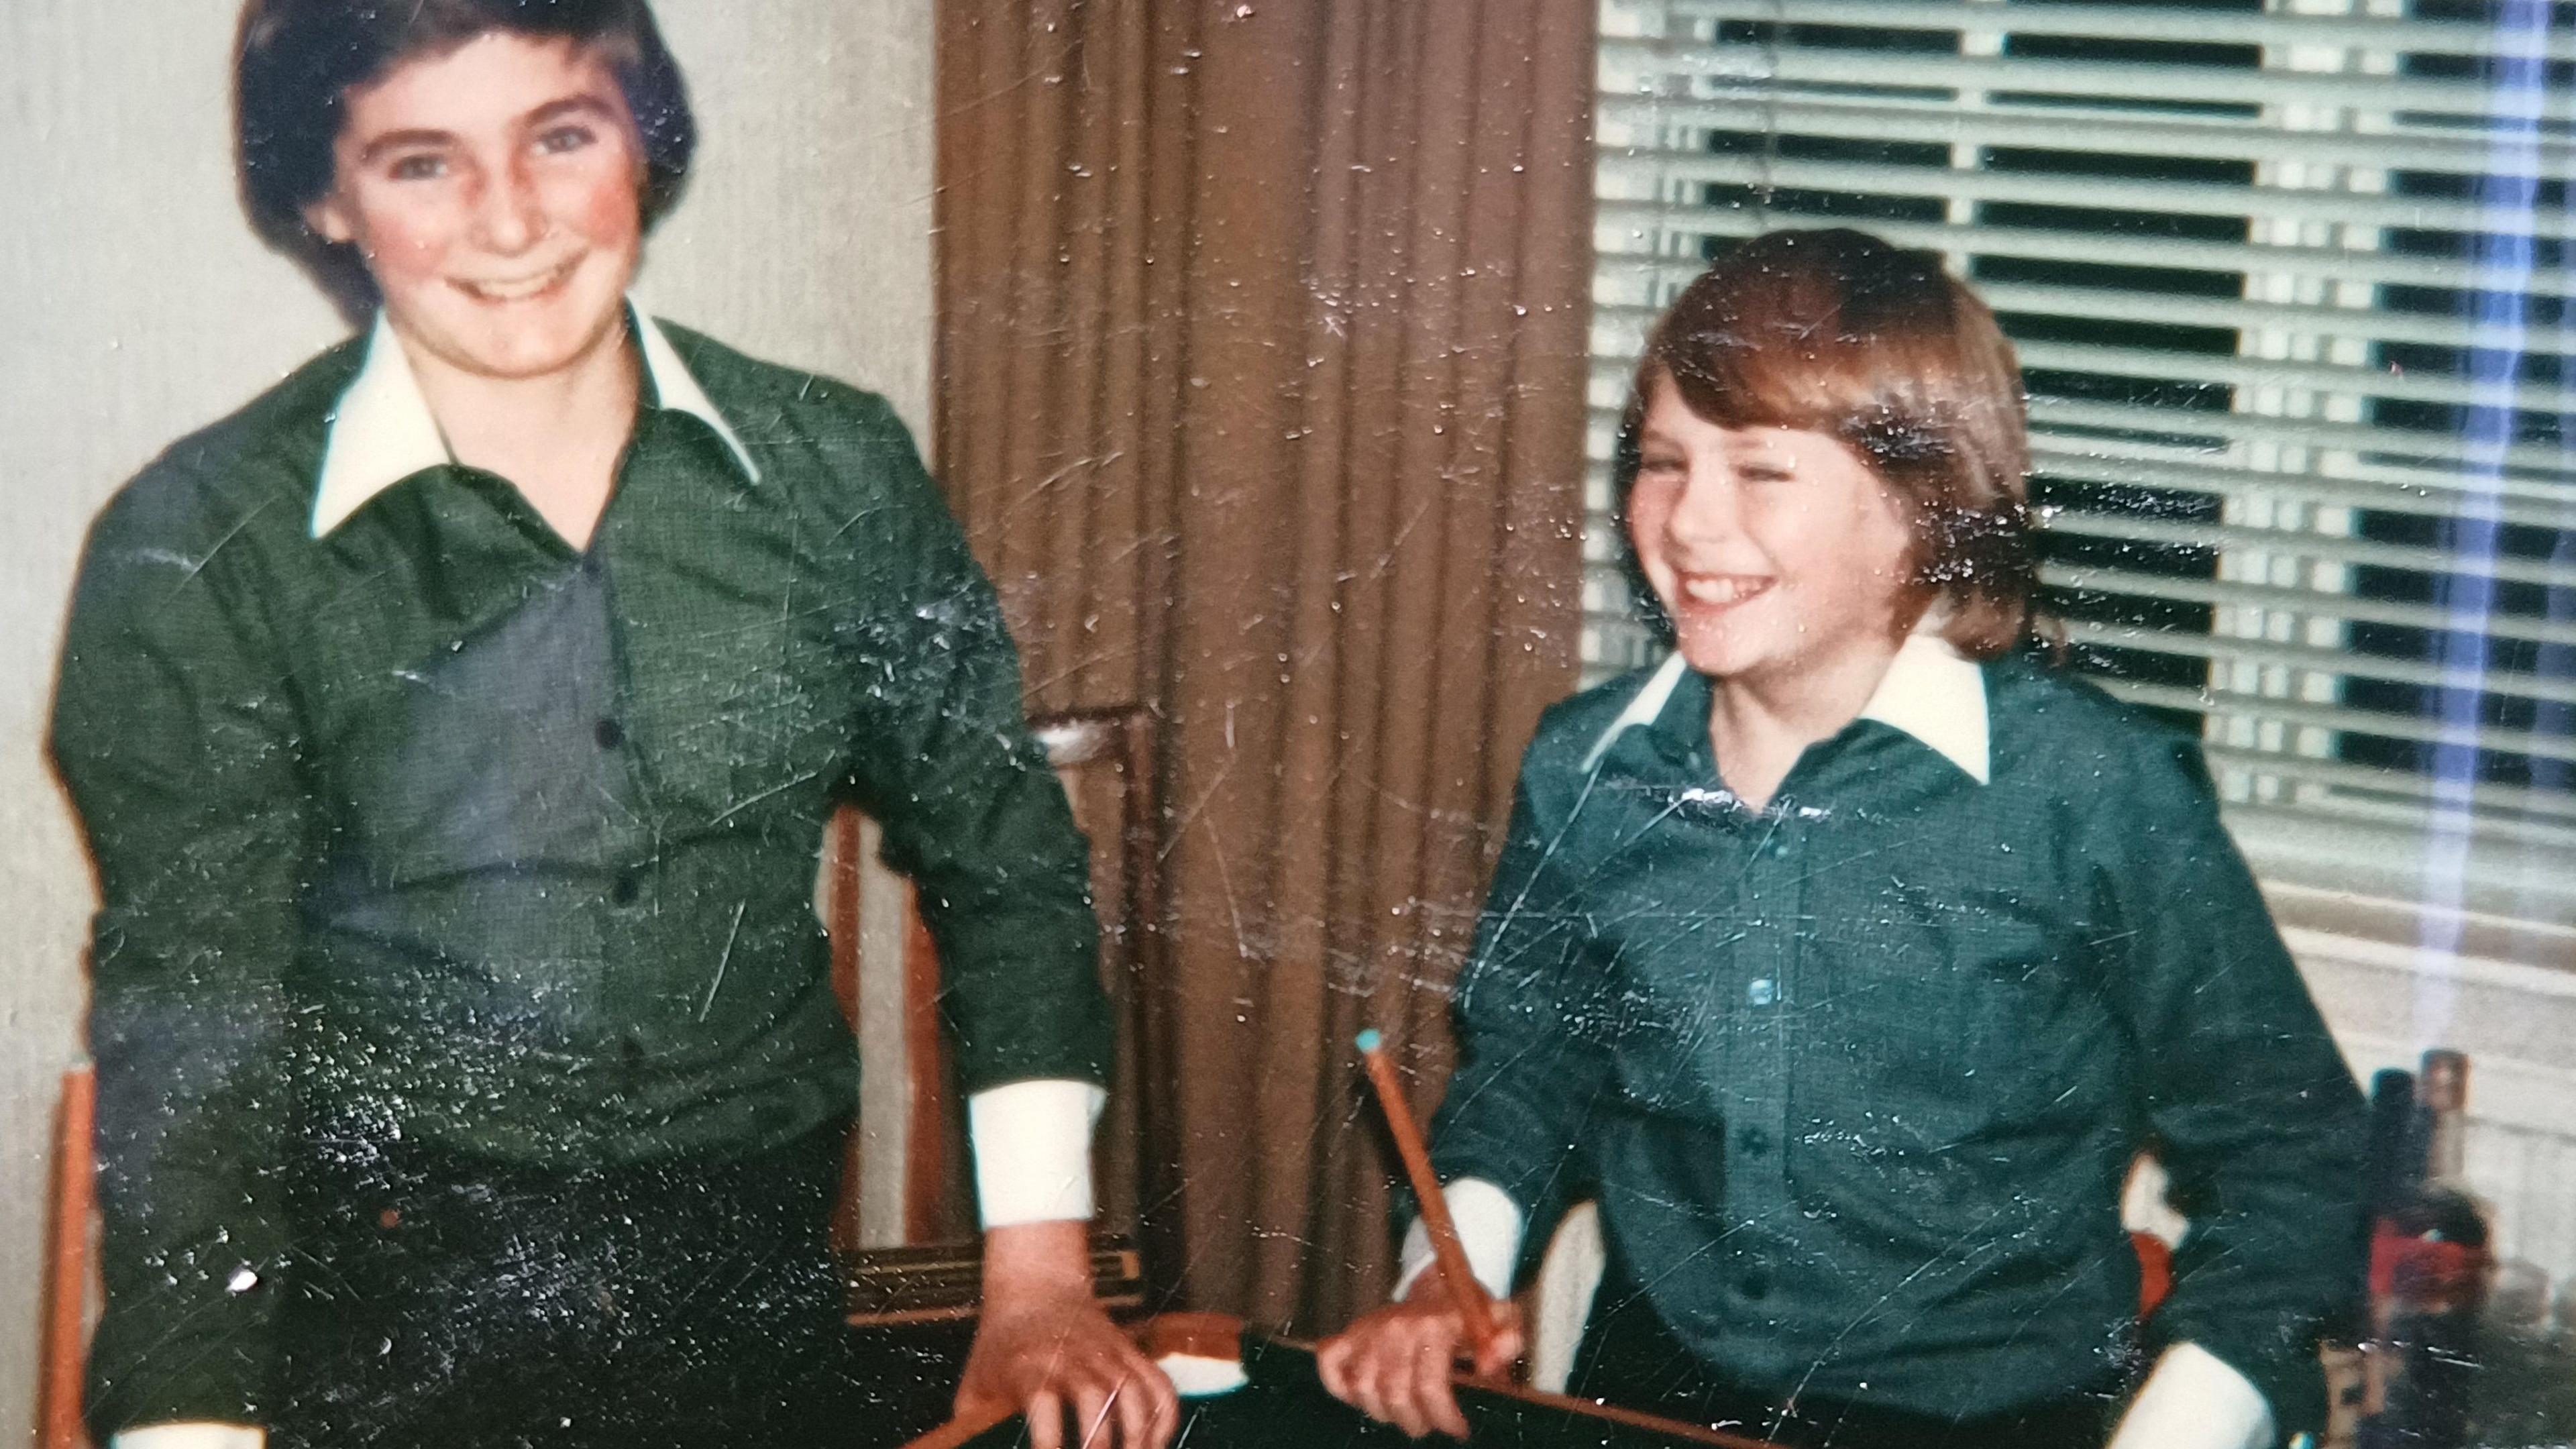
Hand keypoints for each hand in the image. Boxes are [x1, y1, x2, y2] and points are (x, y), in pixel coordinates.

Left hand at [955, 1221, 1178, 1448]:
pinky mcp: (1129, 1352)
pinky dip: (1164, 1416)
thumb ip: (975, 1427)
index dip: (1048, 1439)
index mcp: (1029, 1365)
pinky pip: (1158, 1384)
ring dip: (1138, 1433)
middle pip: (1095, 1396)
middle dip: (1100, 1442)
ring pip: (1133, 1391)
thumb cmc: (1002, 1345)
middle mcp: (1072, 1357)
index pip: (1041, 1400)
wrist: (1036, 1286)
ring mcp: (1106, 1353)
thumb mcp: (977, 1382)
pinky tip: (1156, 1442)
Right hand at [1316, 1280, 1524, 1438]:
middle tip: (1431, 1422)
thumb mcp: (1499, 1321)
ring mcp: (1368, 1330)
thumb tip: (1493, 1360)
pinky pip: (1329, 1363)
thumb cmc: (1470, 1314)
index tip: (1459, 1428)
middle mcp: (1395, 1326)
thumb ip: (1506, 1339)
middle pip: (1395, 1395)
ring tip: (1407, 1413)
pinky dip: (1339, 1386)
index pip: (1430, 1387)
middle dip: (1418, 1421)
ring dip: (1385, 1413)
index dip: (1446, 1417)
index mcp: (1432, 1324)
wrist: (1440, 1287)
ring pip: (1363, 1389)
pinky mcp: (1349, 1334)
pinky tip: (1366, 1396)